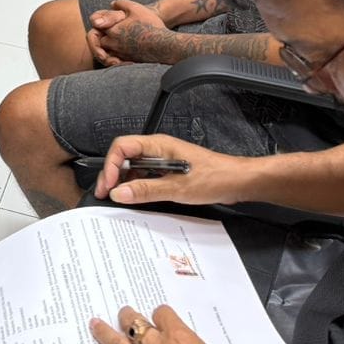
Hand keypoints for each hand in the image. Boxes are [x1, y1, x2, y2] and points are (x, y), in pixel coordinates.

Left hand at [92, 0, 182, 64]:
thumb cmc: (152, 27)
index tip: (107, 22)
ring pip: (108, 52)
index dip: (102, 24)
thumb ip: (121, 3)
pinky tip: (128, 50)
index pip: (97, 28)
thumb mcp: (136, 8)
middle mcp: (115, 45)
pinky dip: (119, 56)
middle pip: (102, 42)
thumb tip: (113, 4)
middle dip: (105, 37)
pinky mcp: (129, 61)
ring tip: (121, 40)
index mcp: (113, 31)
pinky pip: (118, 60)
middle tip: (113, 31)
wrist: (165, 45)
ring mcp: (121, 54)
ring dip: (111, 47)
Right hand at [93, 132, 251, 207]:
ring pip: (134, 167)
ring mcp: (163, 161)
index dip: (111, 165)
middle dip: (113, 174)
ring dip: (124, 182)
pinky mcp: (169, 172)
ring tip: (119, 198)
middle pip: (125, 157)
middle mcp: (158, 150)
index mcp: (158, 145)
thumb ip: (146, 190)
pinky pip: (146, 176)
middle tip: (106, 194)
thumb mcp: (177, 188)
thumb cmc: (214, 177)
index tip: (109, 185)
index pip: (122, 147)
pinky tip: (136, 198)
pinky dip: (137, 186)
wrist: (236, 181)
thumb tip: (120, 192)